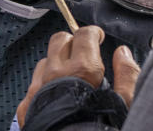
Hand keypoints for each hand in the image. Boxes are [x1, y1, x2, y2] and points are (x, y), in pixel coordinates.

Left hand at [16, 26, 140, 126]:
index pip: (84, 35)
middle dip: (72, 41)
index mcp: (81, 70)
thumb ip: (127, 75)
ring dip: (56, 64)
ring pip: (44, 62)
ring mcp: (36, 90)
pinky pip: (32, 86)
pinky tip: (54, 98)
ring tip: (69, 78)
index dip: (93, 33)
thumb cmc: (97, 130)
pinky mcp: (25, 107)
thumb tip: (123, 54)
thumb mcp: (124, 105)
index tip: (98, 37)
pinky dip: (44, 86)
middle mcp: (54, 74)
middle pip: (59, 40)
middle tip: (83, 51)